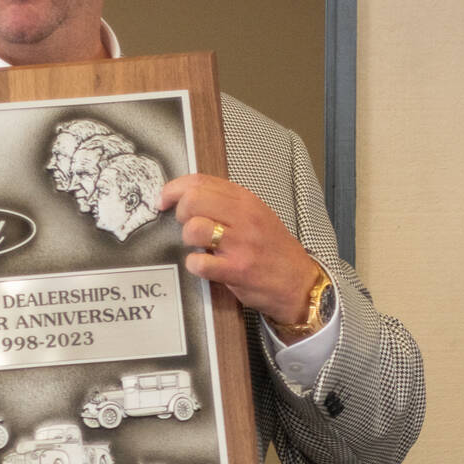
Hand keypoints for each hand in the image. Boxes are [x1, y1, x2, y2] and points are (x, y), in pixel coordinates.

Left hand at [161, 173, 317, 326]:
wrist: (299, 282)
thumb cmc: (274, 250)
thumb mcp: (256, 215)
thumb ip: (226, 203)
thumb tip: (187, 196)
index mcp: (246, 201)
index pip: (200, 181)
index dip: (174, 189)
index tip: (164, 199)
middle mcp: (244, 218)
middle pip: (193, 201)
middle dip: (180, 213)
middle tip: (186, 226)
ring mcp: (241, 244)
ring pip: (194, 229)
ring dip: (187, 239)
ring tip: (198, 247)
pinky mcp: (237, 270)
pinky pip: (200, 262)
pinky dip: (194, 265)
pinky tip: (203, 266)